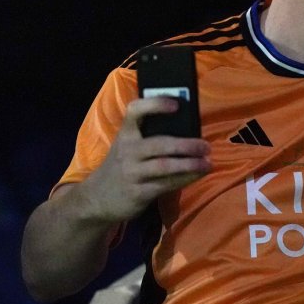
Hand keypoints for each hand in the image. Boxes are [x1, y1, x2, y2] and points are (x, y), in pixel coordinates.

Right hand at [79, 97, 211, 222]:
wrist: (96, 199)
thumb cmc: (122, 166)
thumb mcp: (127, 147)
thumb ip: (148, 136)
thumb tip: (188, 129)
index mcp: (125, 134)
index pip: (135, 111)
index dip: (155, 105)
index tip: (176, 104)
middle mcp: (127, 151)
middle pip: (160, 144)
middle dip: (186, 145)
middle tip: (206, 146)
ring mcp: (132, 173)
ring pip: (165, 166)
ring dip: (190, 165)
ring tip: (207, 163)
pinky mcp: (138, 192)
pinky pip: (166, 184)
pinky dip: (185, 179)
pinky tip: (197, 175)